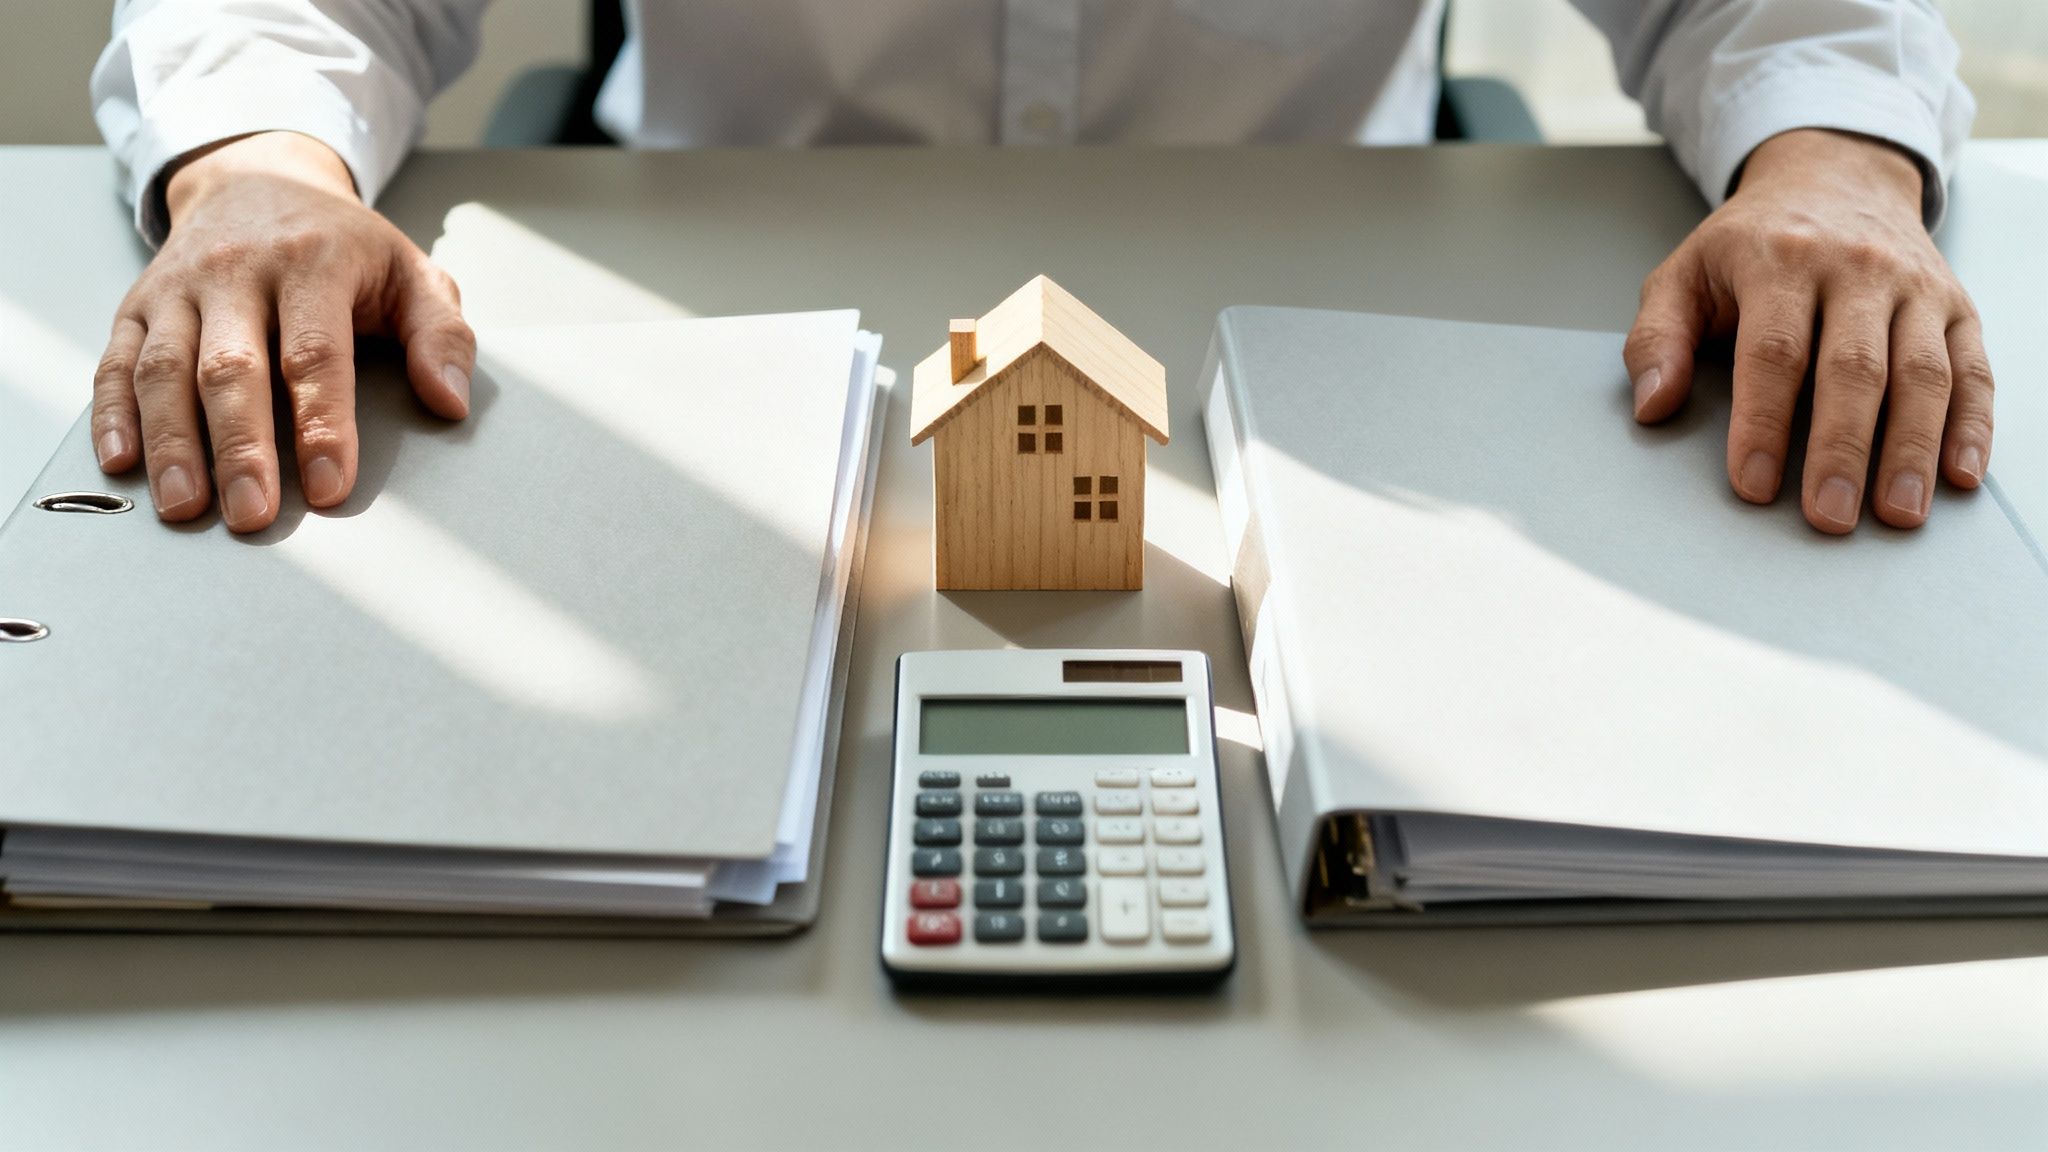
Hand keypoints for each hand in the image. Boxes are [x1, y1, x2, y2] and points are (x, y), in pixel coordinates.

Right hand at [93, 131, 472, 531]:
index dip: (322, 424)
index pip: (314, 354)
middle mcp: (236, 272)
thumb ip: (442, 335)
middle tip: (252, 515)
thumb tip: (450, 401)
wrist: (258, 181)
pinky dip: (113, 414)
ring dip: (172, 443)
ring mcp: (180, 288)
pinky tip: (123, 463)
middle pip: (232, 368)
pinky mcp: (138, 305)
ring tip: (187, 509)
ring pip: (165, 369)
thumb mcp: (412, 273)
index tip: (330, 486)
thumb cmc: (342, 245)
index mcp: (313, 263)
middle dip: (241, 449)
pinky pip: (116, 361)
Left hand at [1625, 128, 1992, 532]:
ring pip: (1923, 374)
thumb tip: (1651, 406)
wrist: (1836, 174)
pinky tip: (1958, 475)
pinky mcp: (1956, 306)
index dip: (1762, 423)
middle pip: (1854, 370)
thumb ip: (1657, 338)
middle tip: (1831, 517)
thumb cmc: (1750, 243)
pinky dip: (1972, 425)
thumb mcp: (1683, 273)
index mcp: (1779, 261)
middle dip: (1842, 449)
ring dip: (1912, 449)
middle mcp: (1856, 270)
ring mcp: (1914, 288)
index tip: (1752, 483)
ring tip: (1898, 514)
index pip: (1774, 352)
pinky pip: (1973, 368)